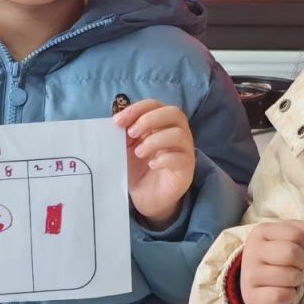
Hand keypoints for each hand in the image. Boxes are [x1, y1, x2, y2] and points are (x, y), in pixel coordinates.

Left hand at [115, 101, 194, 227]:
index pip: (155, 104)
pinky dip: (163, 158)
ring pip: (178, 134)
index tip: (118, 121)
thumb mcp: (126, 149)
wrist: (148, 199)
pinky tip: (152, 165)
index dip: (137, 108)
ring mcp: (185, 151)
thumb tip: (117, 122)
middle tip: (131, 133)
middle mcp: (178, 133)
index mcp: (162, 124)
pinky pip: (180, 157)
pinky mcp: (186, 170)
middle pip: (174, 113)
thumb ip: (124, 135)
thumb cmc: (138, 170)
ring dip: (155, 140)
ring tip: (139, 153)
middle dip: (149, 119)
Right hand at [239, 220, 303, 303]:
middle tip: (296, 265)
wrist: (254, 280)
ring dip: (297, 279)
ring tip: (289, 277)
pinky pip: (282, 296)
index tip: (301, 249)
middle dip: (301, 262)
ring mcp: (250, 274)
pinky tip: (284, 290)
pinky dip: (290, 295)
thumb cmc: (276, 254)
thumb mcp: (288, 236)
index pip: (296, 234)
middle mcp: (252, 251)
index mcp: (261, 231)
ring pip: (290, 276)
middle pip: (292, 254)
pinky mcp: (252, 296)